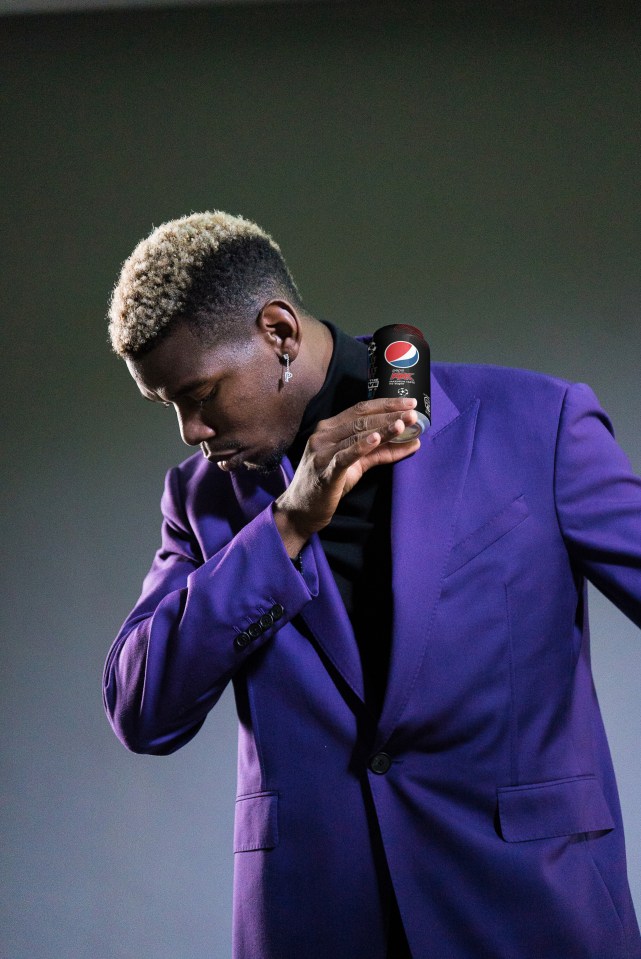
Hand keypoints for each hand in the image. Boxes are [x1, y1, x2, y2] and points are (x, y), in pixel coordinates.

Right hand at [273, 397, 419, 556]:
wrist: (302, 510)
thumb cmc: (329, 484)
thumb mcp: (356, 464)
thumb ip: (381, 452)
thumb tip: (413, 442)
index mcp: (329, 428)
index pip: (361, 409)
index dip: (386, 404)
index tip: (410, 403)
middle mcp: (323, 435)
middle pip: (361, 419)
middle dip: (389, 415)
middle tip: (413, 414)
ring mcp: (321, 452)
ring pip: (356, 434)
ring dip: (382, 429)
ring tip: (403, 424)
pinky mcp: (324, 471)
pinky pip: (345, 455)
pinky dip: (361, 446)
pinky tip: (377, 439)